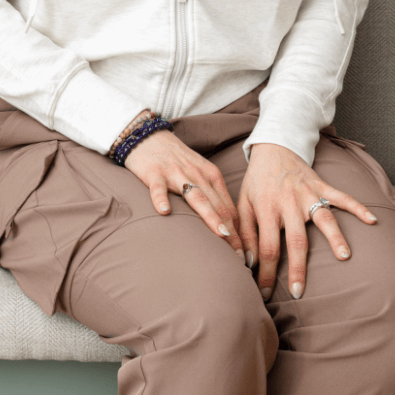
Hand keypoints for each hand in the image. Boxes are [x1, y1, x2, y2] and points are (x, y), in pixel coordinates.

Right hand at [123, 129, 246, 261]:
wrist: (149, 137)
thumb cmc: (176, 161)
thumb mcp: (199, 174)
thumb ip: (212, 197)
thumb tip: (228, 228)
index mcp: (211, 176)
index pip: (228, 207)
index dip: (239, 231)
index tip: (244, 254)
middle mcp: (197, 175)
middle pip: (217, 205)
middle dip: (231, 232)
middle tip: (239, 257)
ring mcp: (176, 173)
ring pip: (196, 197)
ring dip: (210, 217)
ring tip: (220, 234)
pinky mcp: (154, 173)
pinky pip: (158, 188)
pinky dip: (161, 198)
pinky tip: (163, 211)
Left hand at [237, 143, 378, 299]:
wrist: (273, 148)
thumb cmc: (256, 182)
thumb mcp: (243, 204)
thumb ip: (245, 233)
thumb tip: (246, 263)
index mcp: (267, 208)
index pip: (266, 247)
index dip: (265, 273)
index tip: (264, 294)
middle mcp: (289, 202)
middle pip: (295, 239)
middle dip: (297, 267)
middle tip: (299, 292)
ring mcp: (308, 193)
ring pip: (324, 217)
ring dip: (335, 237)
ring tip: (344, 257)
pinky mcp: (322, 185)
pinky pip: (342, 197)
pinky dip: (358, 208)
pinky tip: (372, 220)